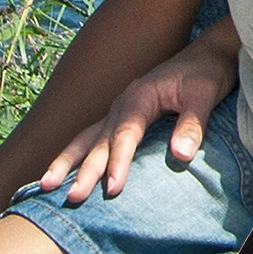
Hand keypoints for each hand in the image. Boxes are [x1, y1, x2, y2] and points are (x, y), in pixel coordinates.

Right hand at [39, 17, 240, 205]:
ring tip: (45, 186)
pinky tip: (64, 173)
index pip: (126, 135)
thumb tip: (180, 155)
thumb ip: (193, 124)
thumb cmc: (207, 74)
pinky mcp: (121, 118)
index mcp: (140, 97)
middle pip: (100, 141)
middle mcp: (123, 104)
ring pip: (87, 139)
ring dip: (67, 162)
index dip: (118, 162)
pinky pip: (94, 138)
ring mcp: (118, 111)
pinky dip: (76, 155)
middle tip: (72, 198)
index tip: (113, 188)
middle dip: (84, 171)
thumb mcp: (205, 95)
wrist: (207, 55)